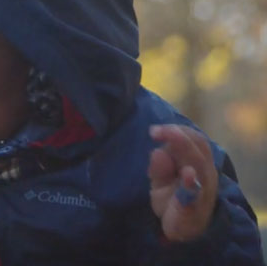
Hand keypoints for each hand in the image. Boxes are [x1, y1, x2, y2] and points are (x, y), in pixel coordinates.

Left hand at [148, 124, 217, 241]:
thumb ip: (159, 167)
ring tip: (170, 137)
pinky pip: (195, 195)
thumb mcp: (161, 181)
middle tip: (154, 131)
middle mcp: (205, 175)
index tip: (155, 129)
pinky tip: (188, 175)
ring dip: (185, 150)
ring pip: (201, 168)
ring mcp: (202, 191)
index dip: (178, 131)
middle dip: (178, 137)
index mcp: (197, 164)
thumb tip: (157, 151)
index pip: (195, 141)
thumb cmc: (173, 199)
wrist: (185, 231)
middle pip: (198, 150)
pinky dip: (191, 184)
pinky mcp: (194, 209)